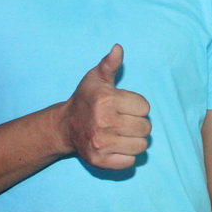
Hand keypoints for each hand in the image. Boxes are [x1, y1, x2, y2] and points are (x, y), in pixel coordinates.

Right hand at [60, 45, 151, 168]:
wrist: (64, 126)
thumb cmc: (86, 99)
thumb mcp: (96, 78)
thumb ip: (110, 64)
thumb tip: (118, 48)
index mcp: (107, 101)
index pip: (145, 108)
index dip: (137, 106)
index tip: (124, 106)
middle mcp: (104, 123)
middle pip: (146, 128)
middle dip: (138, 123)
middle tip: (125, 121)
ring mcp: (101, 144)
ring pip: (141, 146)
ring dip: (135, 140)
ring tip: (123, 133)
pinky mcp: (100, 161)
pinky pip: (130, 162)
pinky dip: (127, 156)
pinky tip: (117, 146)